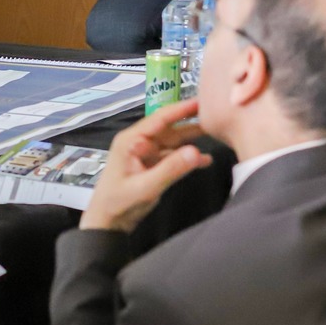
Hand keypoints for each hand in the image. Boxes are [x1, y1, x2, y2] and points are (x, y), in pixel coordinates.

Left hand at [81, 99, 211, 233]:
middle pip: (169, 129)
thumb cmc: (119, 203)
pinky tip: (205, 161)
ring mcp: (146, 154)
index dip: (181, 109)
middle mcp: (139, 143)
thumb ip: (171, 169)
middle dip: (191, 123)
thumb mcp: (146, 187)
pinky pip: (173, 157)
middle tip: (215, 115)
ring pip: (173, 142)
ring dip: (192, 140)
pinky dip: (188, 158)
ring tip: (217, 134)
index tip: (201, 101)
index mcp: (131, 140)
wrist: (108, 223)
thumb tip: (196, 151)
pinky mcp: (152, 166)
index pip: (159, 118)